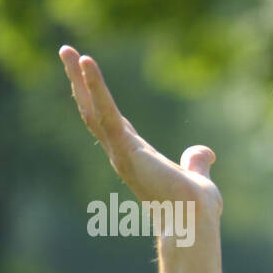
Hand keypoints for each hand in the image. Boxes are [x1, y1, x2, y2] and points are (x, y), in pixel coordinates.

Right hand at [59, 45, 221, 229]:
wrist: (195, 223)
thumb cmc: (195, 209)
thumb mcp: (197, 177)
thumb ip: (196, 163)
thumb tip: (206, 152)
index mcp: (137, 156)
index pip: (112, 121)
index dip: (100, 97)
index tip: (89, 75)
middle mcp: (123, 153)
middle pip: (93, 111)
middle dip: (79, 82)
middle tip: (66, 51)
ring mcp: (121, 152)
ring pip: (92, 109)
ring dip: (79, 79)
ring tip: (67, 50)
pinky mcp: (126, 150)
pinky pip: (106, 113)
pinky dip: (96, 87)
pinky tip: (88, 63)